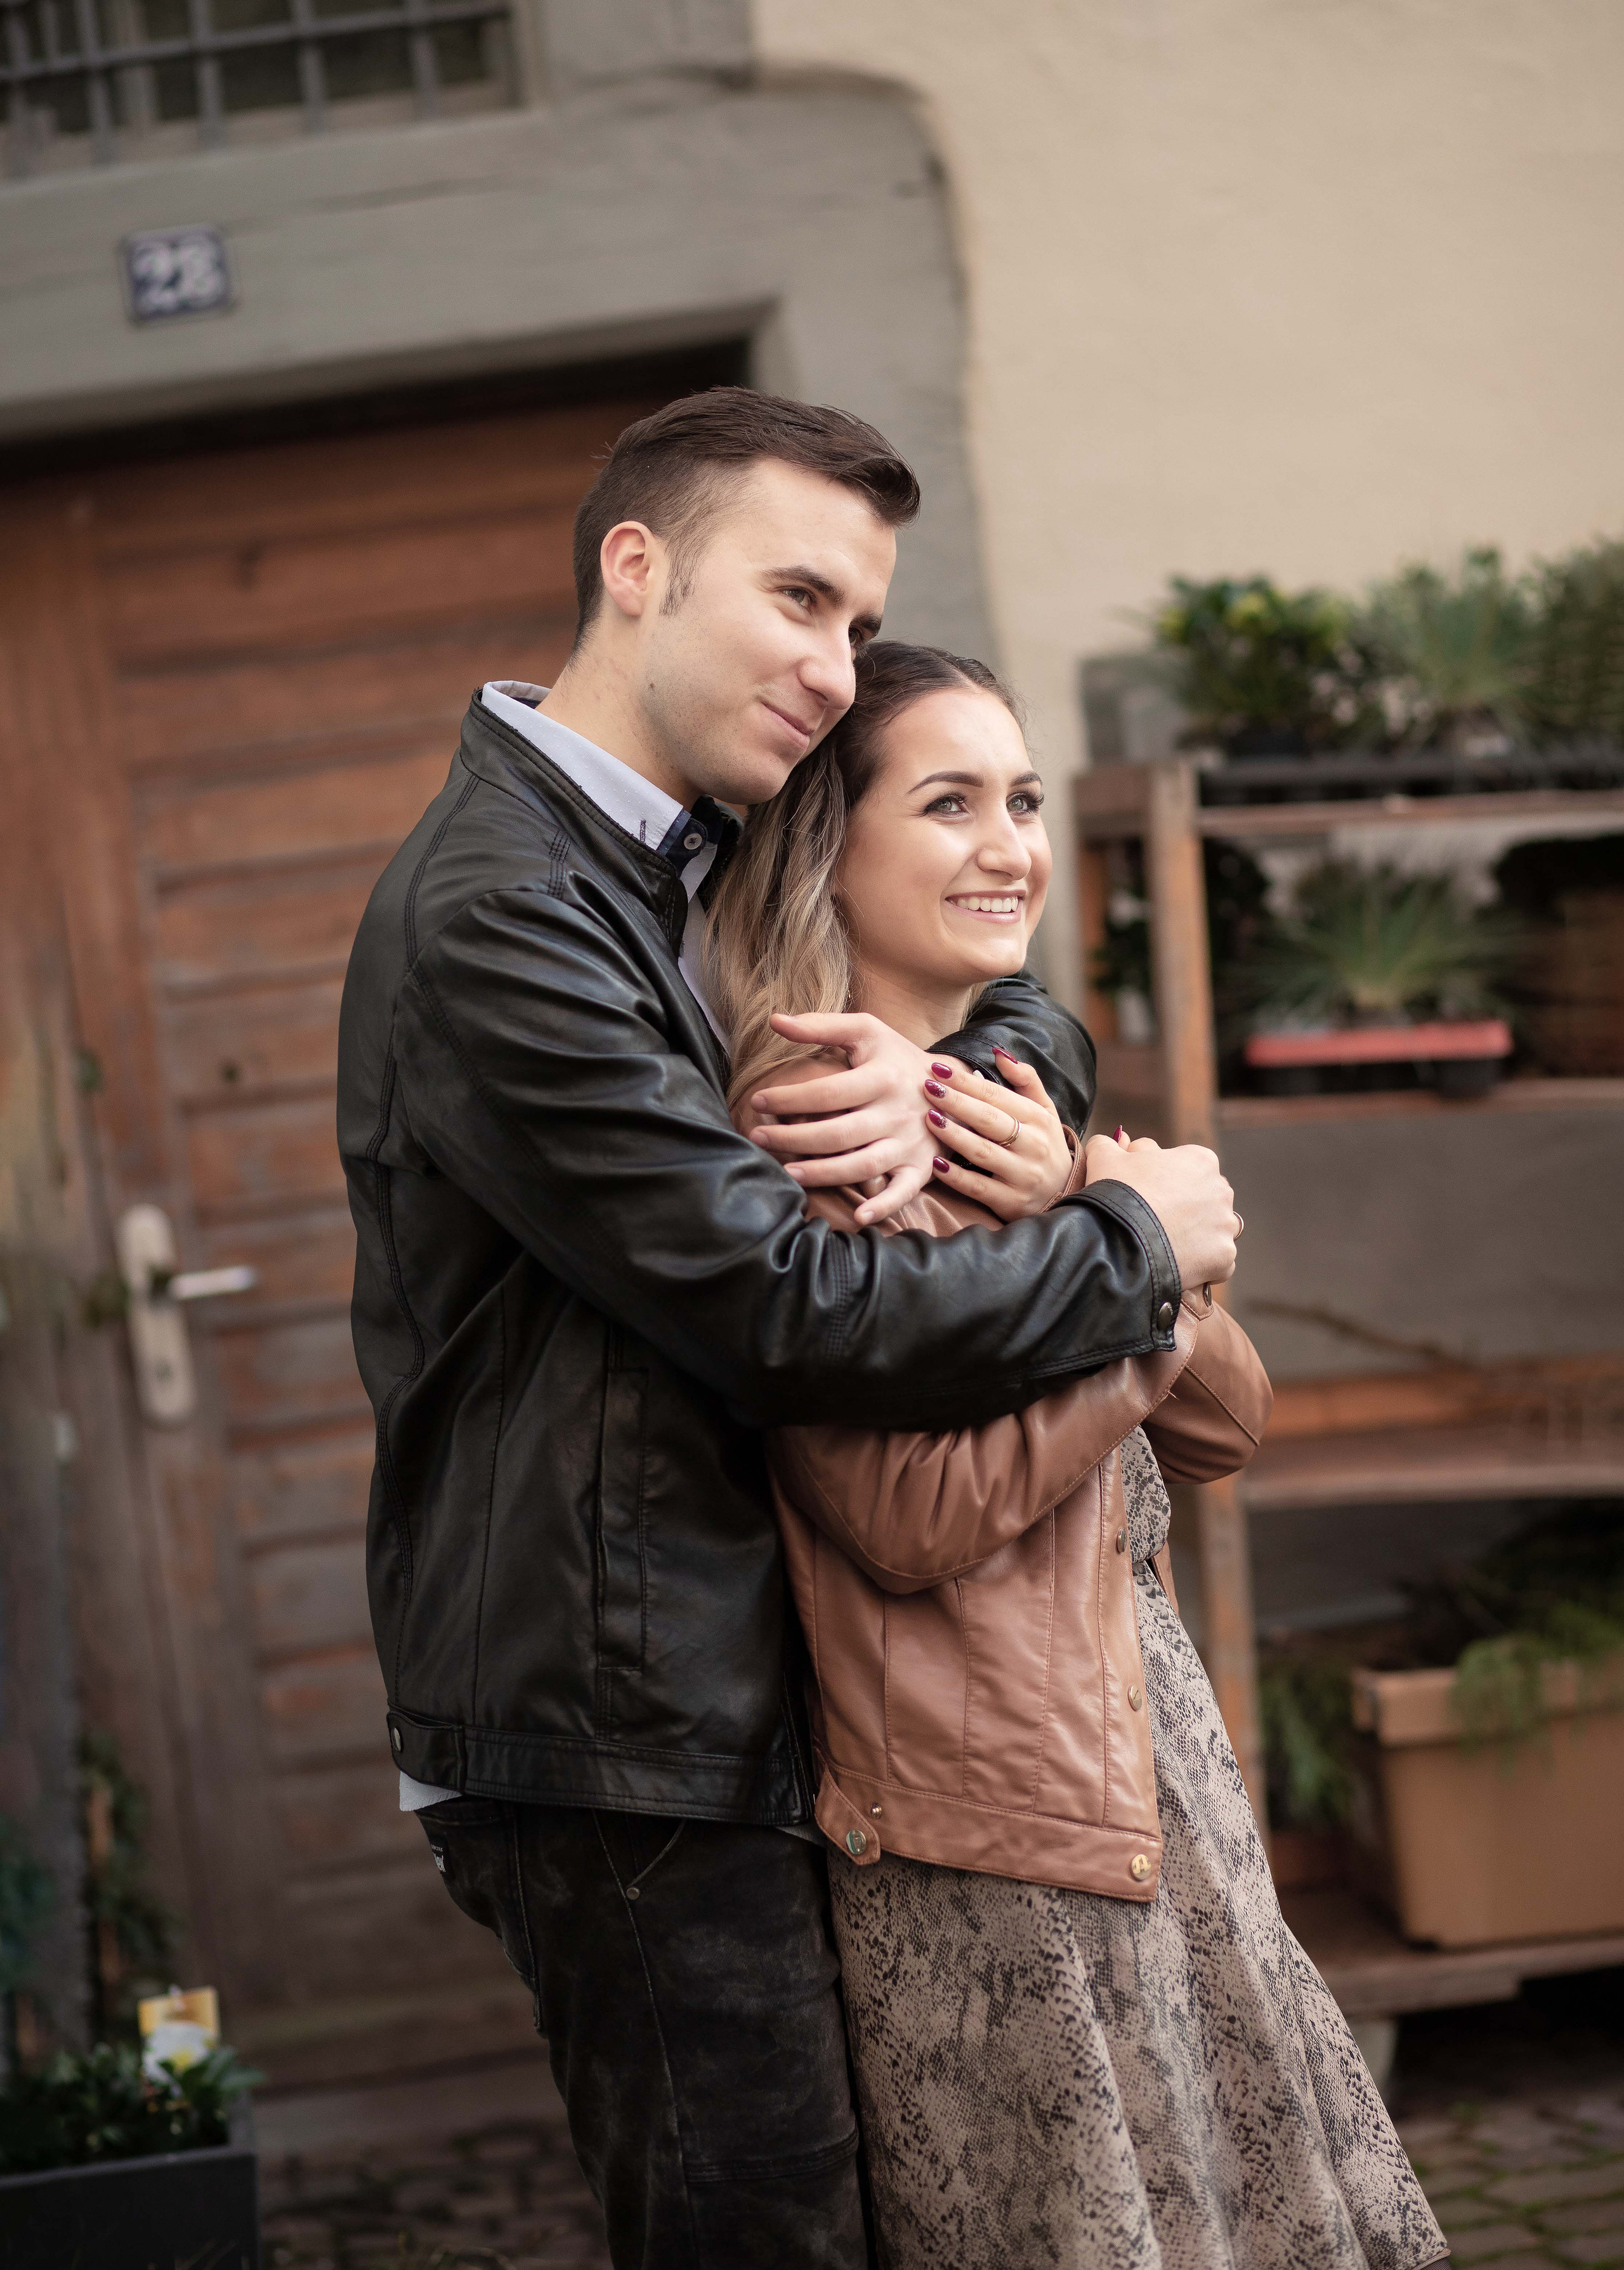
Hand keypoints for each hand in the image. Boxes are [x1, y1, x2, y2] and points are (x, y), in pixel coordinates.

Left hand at [749, 1013, 949, 1226]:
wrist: (953, 1085)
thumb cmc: (896, 1057)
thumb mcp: (866, 1031)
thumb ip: (821, 1025)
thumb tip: (775, 1020)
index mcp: (883, 1076)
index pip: (828, 1092)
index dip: (789, 1099)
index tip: (758, 1102)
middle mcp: (898, 1112)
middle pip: (839, 1133)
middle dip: (794, 1138)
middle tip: (759, 1139)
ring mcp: (911, 1143)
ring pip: (863, 1166)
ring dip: (823, 1174)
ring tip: (787, 1173)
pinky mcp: (921, 1167)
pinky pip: (904, 1192)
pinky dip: (884, 1207)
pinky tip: (857, 1217)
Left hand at [923, 1050, 1073, 1219]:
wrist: (1066, 1192)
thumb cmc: (1045, 1145)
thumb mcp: (1045, 1110)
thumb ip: (1026, 1080)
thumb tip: (999, 1053)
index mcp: (1038, 1119)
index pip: (997, 1096)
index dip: (966, 1081)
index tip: (938, 1068)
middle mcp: (1033, 1145)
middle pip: (989, 1120)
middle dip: (957, 1102)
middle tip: (928, 1087)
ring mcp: (1023, 1175)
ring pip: (983, 1153)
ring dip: (954, 1135)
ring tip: (929, 1119)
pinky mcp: (1011, 1202)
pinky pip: (979, 1188)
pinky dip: (957, 1176)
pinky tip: (936, 1164)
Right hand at [1083, 1129, 1239, 1290]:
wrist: (1119, 1242)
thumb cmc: (1116, 1194)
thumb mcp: (1105, 1158)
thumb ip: (1109, 1144)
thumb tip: (1115, 1141)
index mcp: (1200, 1160)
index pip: (1187, 1169)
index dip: (1164, 1181)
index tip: (1147, 1194)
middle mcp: (1221, 1190)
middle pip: (1204, 1199)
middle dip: (1185, 1208)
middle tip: (1155, 1221)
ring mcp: (1225, 1226)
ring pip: (1212, 1231)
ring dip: (1195, 1237)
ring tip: (1165, 1245)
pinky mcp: (1224, 1258)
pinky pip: (1216, 1262)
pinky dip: (1201, 1266)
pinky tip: (1178, 1265)